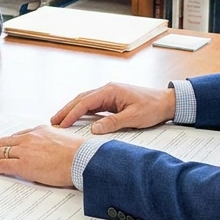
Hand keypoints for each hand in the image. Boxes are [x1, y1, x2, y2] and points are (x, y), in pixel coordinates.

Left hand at [0, 126, 83, 187]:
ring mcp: (25, 150)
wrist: (83, 159)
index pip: (16, 136)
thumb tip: (52, 152)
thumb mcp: (63, 141)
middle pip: (3, 142)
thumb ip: (52, 143)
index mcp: (39, 130)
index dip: (5, 142)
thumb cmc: (79, 153)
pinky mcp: (24, 164)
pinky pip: (1, 164)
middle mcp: (29, 138)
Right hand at [51, 82, 175, 133]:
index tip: (61, 124)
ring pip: (85, 101)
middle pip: (81, 99)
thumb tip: (94, 129)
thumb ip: (112, 123)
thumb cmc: (153, 107)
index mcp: (110, 91)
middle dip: (66, 110)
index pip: (85, 102)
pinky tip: (76, 118)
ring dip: (72, 110)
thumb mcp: (133, 117)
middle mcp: (107, 90)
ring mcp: (109, 94)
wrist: (167, 102)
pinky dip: (82, 111)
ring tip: (60, 120)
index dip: (72, 113)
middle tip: (53, 121)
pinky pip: (93, 105)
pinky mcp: (112, 100)